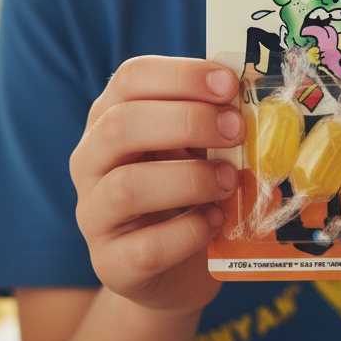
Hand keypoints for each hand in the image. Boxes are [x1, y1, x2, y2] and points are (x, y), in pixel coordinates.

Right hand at [69, 56, 243, 314]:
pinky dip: (187, 232)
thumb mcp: (199, 144)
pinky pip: (144, 248)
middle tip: (236, 129)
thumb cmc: (189, 186)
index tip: (229, 84)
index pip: (130, 78)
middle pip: (120, 125)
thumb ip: (214, 118)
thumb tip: (249, 97)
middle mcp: (90, 160)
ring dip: (190, 178)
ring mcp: (93, 214)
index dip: (182, 75)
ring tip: (229, 180)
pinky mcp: (110, 264)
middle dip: (187, 121)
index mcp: (110, 115)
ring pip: (126, 187)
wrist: (178, 265)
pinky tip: (214, 222)